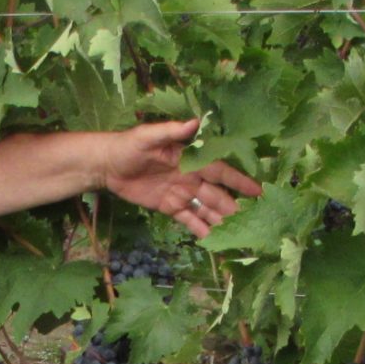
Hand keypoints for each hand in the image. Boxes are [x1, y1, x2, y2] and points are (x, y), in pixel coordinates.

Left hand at [103, 119, 261, 237]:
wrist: (107, 165)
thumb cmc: (127, 146)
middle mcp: (191, 178)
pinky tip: (214, 241)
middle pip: (217, 194)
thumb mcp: (147, 136)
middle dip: (234, 207)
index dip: (238, 180)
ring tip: (238, 236)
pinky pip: (189, 219)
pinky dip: (202, 230)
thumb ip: (171, 131)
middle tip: (253, 221)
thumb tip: (194, 121)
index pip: (219, 171)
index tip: (257, 191)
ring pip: (206, 209)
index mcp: (190, 160)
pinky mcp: (170, 207)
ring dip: (221, 221)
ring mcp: (182, 194)